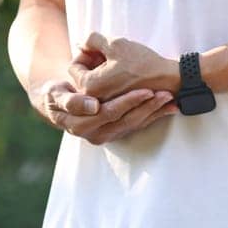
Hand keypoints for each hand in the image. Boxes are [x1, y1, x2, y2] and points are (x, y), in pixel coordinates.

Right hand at [29, 79, 175, 145]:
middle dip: (147, 106)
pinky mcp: (117, 132)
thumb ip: (71, 100)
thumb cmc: (58, 94)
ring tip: (170, 98)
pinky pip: (139, 125)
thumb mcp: (57, 94)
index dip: (128, 101)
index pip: (109, 112)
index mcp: (81, 125)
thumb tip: (94, 106)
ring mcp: (108, 135)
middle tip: (163, 93)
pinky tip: (171, 108)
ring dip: (154, 112)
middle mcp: (96, 134)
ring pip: (135, 124)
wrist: (59, 104)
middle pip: (126, 120)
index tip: (145, 92)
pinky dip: (155, 116)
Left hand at [69, 32, 178, 100]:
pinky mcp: (117, 112)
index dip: (86, 53)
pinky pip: (104, 97)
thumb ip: (92, 40)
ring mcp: (106, 109)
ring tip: (116, 63)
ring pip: (93, 88)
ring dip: (99, 74)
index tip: (101, 49)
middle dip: (92, 64)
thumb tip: (80, 43)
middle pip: (82, 79)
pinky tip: (122, 75)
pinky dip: (109, 85)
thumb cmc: (143, 62)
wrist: (169, 80)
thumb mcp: (115, 43)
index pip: (74, 67)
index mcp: (90, 87)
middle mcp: (95, 102)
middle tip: (108, 55)